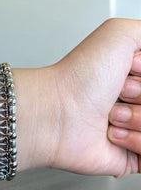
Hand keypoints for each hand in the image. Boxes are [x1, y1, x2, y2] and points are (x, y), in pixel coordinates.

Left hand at [43, 18, 140, 176]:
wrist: (57, 113)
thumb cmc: (79, 77)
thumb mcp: (120, 33)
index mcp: (138, 73)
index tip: (131, 66)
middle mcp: (138, 99)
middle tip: (119, 91)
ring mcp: (137, 127)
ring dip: (138, 118)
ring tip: (111, 114)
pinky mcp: (134, 156)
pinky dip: (136, 141)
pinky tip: (112, 133)